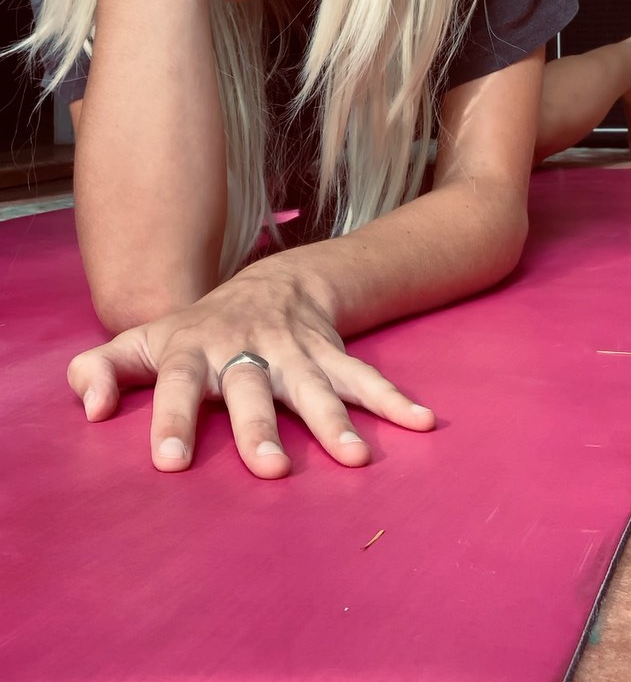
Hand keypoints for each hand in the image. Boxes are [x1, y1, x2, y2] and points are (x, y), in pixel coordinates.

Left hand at [67, 253, 434, 478]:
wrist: (273, 281)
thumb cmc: (198, 329)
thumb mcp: (147, 340)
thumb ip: (106, 368)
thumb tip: (87, 407)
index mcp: (195, 350)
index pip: (180, 382)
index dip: (174, 418)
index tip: (171, 461)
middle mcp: (246, 348)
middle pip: (252, 387)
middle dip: (262, 426)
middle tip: (271, 470)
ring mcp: (293, 349)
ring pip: (315, 384)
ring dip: (335, 419)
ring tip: (356, 459)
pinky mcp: (331, 352)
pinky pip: (364, 375)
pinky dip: (394, 398)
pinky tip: (422, 422)